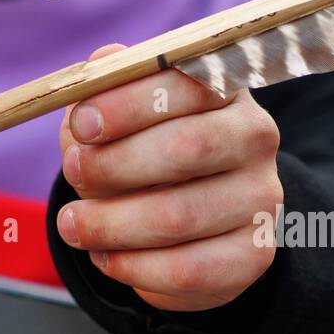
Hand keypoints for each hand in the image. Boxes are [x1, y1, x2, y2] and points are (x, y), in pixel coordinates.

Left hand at [55, 43, 282, 312]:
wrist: (184, 216)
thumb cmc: (142, 146)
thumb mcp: (121, 111)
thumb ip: (110, 85)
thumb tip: (103, 64)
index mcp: (223, 86)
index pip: (184, 83)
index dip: (127, 104)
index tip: (81, 125)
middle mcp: (255, 136)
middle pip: (187, 148)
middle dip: (114, 165)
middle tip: (72, 174)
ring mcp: (261, 196)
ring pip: (180, 216)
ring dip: (111, 224)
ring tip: (73, 224)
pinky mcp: (255, 252)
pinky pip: (189, 269)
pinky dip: (133, 267)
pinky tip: (105, 256)